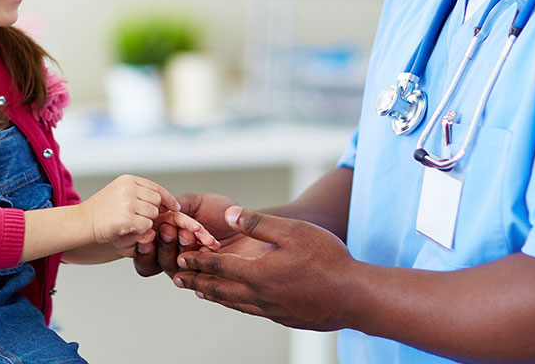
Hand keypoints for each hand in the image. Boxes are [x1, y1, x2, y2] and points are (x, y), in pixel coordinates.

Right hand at [79, 174, 179, 243]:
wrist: (81, 222)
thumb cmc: (100, 212)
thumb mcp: (118, 193)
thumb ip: (139, 194)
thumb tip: (164, 203)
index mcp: (128, 180)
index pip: (155, 187)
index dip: (167, 198)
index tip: (174, 207)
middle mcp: (129, 188)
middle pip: (157, 200)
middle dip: (154, 211)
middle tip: (143, 219)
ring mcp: (128, 202)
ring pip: (153, 213)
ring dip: (147, 221)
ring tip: (131, 223)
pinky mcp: (127, 218)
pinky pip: (146, 225)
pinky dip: (141, 230)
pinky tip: (128, 229)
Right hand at [134, 191, 239, 277]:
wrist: (253, 225)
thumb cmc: (226, 213)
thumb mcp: (196, 202)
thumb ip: (174, 205)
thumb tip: (156, 213)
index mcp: (169, 238)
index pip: (146, 247)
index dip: (143, 242)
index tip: (149, 231)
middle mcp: (176, 256)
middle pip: (154, 261)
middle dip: (161, 243)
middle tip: (170, 229)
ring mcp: (191, 270)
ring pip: (171, 269)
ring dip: (177, 250)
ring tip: (188, 234)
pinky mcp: (207, 281)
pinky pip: (194, 278)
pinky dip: (196, 262)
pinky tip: (202, 250)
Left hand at [172, 206, 353, 330]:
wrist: (355, 297)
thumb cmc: (327, 260)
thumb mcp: (293, 231)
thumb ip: (260, 223)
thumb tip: (229, 215)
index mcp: (257, 273)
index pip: (218, 268)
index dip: (198, 262)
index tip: (182, 260)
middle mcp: (259, 295)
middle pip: (220, 290)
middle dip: (198, 283)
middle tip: (180, 280)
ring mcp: (273, 310)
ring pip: (235, 303)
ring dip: (216, 297)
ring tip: (203, 294)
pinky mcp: (285, 318)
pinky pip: (253, 311)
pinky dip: (238, 305)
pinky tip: (241, 303)